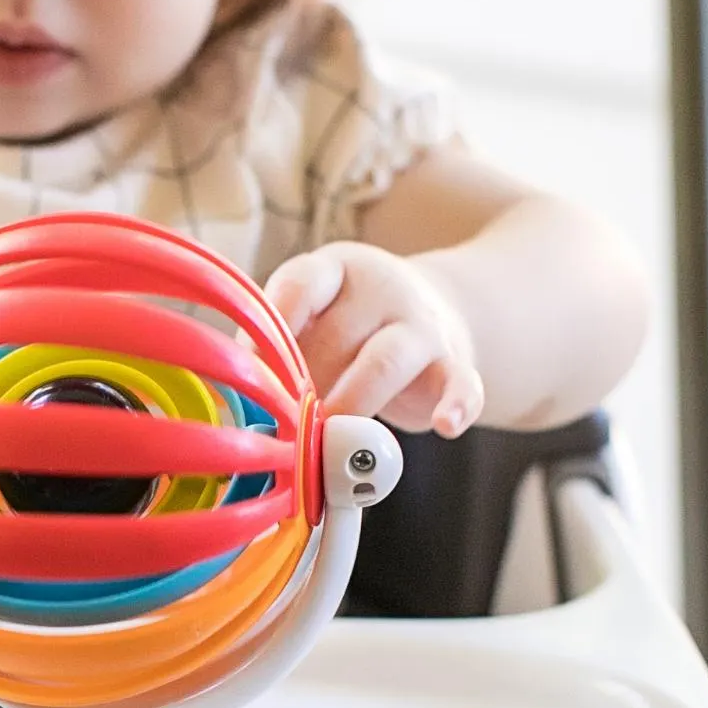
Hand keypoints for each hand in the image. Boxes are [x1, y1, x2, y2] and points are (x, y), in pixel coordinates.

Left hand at [266, 241, 481, 436]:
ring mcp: (421, 326)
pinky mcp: (454, 365)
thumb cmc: (352, 326)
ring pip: (388, 361)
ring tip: (331, 437)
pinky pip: (462, 384)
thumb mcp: (316, 316)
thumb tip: (246, 402)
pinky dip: (456, 406)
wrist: (437, 310)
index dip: (272, 332)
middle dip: (308, 383)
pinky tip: (446, 425)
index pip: (301, 286)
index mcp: (336, 270)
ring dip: (354, 401)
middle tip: (286, 421)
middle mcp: (381, 290)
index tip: (251, 374)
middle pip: (338, 335)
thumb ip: (284, 347)